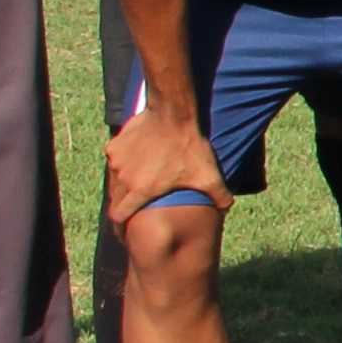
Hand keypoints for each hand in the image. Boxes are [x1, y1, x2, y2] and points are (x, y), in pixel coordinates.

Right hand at [102, 107, 230, 232]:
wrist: (172, 113)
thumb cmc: (189, 146)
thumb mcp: (209, 175)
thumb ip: (219, 195)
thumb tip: (227, 208)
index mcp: (141, 190)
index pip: (119, 216)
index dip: (121, 225)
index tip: (125, 229)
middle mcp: (123, 178)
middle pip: (115, 199)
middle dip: (123, 204)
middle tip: (134, 205)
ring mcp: (116, 161)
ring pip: (115, 179)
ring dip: (124, 183)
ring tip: (140, 180)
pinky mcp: (114, 146)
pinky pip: (115, 161)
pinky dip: (124, 164)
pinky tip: (138, 159)